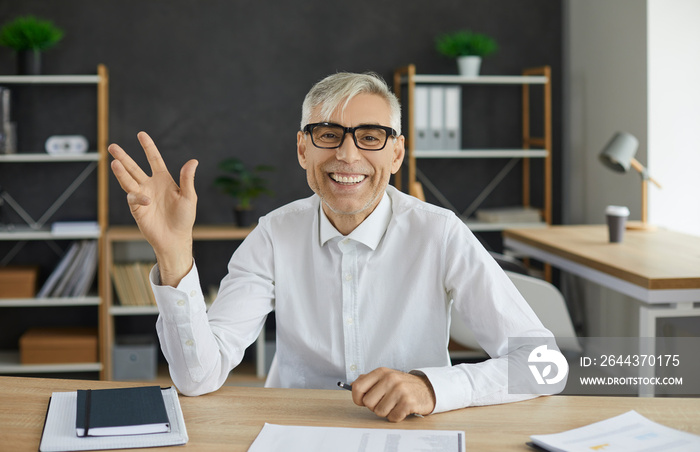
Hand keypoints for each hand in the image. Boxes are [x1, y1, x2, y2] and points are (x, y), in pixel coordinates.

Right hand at [108, 132, 197, 285]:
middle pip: (134, 167)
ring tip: (114, 162)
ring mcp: (142, 195)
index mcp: (163, 179)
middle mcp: (150, 185)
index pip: (154, 159)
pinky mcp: (137, 208)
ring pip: (128, 180)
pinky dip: (138, 197)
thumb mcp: (189, 197)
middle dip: (124, 157)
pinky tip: (146, 199)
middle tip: (112, 147)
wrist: (175, 238)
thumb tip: (193, 161)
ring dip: (121, 172)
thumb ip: (187, 179)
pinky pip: (133, 198)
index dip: (148, 147)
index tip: (140, 134)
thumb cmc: (184, 218)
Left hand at [351, 367, 435, 421]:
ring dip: (386, 412)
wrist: (427, 389)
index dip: (357, 398)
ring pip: (379, 411)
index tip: (362, 401)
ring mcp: (399, 390)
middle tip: (385, 402)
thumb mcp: (385, 377)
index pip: (357, 387)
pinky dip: (396, 416)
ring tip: (394, 404)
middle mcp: (390, 379)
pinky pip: (392, 417)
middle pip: (368, 403)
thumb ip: (368, 380)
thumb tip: (351, 385)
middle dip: (374, 406)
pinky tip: (401, 409)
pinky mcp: (408, 402)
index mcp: (381, 372)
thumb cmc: (402, 385)